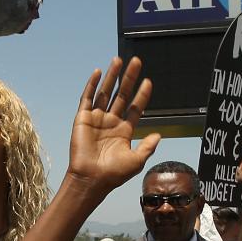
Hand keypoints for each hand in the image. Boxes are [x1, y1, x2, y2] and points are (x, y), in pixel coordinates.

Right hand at [66, 57, 160, 194]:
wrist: (91, 179)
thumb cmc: (114, 174)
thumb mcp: (136, 160)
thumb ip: (147, 146)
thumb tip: (159, 134)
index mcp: (124, 131)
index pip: (135, 108)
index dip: (142, 95)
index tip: (148, 81)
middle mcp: (110, 122)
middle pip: (122, 95)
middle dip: (129, 78)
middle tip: (136, 61)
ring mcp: (96, 119)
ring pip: (105, 92)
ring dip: (112, 76)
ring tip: (119, 60)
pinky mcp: (82, 118)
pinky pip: (87, 98)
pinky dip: (92, 85)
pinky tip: (98, 72)